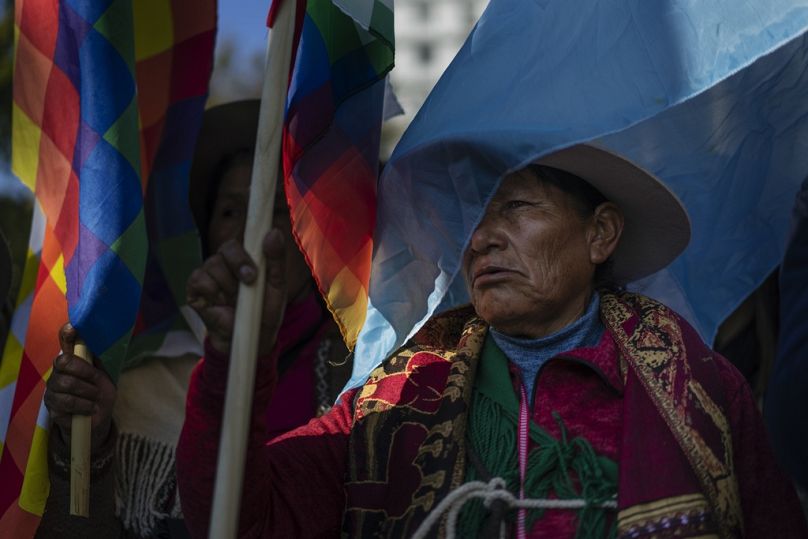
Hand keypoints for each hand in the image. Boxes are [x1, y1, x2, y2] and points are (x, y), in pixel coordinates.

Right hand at [44, 324, 115, 449]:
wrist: (97, 420)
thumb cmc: (100, 394)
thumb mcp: (104, 377)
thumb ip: (96, 361)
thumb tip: (96, 342)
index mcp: (72, 361)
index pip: (65, 342)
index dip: (67, 334)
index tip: (73, 328)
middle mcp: (58, 371)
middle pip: (64, 362)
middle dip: (86, 372)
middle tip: (97, 383)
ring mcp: (52, 389)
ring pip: (66, 384)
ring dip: (88, 392)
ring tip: (96, 399)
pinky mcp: (51, 406)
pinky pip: (66, 402)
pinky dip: (84, 406)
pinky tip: (90, 409)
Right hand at [186, 229, 287, 356]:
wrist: (251, 339)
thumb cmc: (264, 310)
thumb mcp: (277, 286)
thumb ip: (276, 260)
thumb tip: (274, 232)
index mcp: (244, 258)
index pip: (243, 240)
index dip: (248, 249)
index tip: (255, 267)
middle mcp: (225, 262)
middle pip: (227, 248)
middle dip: (240, 264)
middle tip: (249, 281)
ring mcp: (208, 274)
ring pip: (214, 264)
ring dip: (229, 285)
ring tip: (236, 301)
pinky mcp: (194, 288)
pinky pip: (199, 279)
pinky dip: (213, 291)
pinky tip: (221, 303)